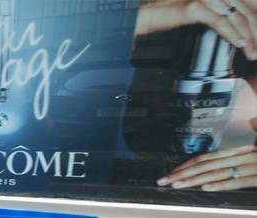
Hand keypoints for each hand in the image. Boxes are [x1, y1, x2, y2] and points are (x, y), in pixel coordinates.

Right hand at [135, 0, 256, 60]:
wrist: (136, 17)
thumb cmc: (162, 14)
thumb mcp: (196, 10)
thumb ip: (216, 12)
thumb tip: (235, 23)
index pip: (247, 1)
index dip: (256, 17)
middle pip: (246, 6)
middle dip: (255, 30)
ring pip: (236, 13)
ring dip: (248, 35)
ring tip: (251, 50)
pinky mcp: (191, 6)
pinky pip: (217, 20)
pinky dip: (230, 33)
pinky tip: (238, 43)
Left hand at [157, 144, 256, 190]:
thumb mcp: (255, 153)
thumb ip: (240, 153)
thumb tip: (235, 135)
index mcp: (238, 152)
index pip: (206, 158)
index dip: (186, 165)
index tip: (171, 173)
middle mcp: (241, 157)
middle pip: (205, 165)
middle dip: (182, 173)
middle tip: (164, 180)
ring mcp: (251, 167)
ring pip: (217, 173)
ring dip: (194, 179)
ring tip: (177, 185)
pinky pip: (238, 182)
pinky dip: (221, 185)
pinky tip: (205, 188)